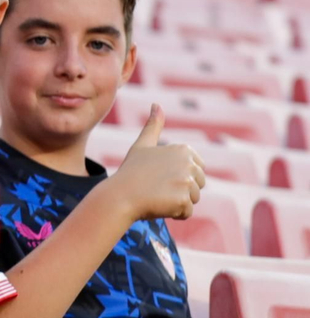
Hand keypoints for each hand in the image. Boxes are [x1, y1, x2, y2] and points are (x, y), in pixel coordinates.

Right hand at [104, 105, 204, 221]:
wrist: (119, 196)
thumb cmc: (131, 172)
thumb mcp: (142, 145)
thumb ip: (153, 125)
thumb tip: (156, 103)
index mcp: (183, 149)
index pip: (196, 171)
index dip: (178, 177)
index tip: (159, 176)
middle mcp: (189, 163)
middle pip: (198, 185)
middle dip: (180, 191)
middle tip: (157, 188)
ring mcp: (187, 182)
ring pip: (193, 199)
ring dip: (177, 203)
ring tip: (156, 197)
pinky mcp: (183, 199)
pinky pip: (186, 212)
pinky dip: (174, 214)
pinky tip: (158, 206)